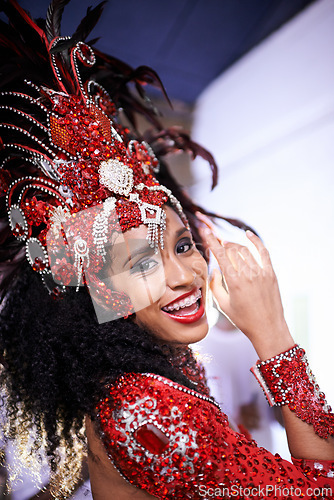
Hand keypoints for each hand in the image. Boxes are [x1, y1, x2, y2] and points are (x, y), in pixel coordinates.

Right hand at [200, 228, 294, 359]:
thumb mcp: (223, 305)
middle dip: (223, 245)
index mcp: (234, 282)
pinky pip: (263, 251)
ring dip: (235, 245)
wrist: (268, 328)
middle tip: (217, 245)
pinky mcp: (271, 273)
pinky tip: (248, 234)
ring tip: (228, 245)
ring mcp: (261, 272)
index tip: (206, 231)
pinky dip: (255, 241)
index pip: (221, 255)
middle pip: (232, 250)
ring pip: (245, 250)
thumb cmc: (244, 320)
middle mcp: (248, 274)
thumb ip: (215, 286)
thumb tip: (215, 270)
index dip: (212, 241)